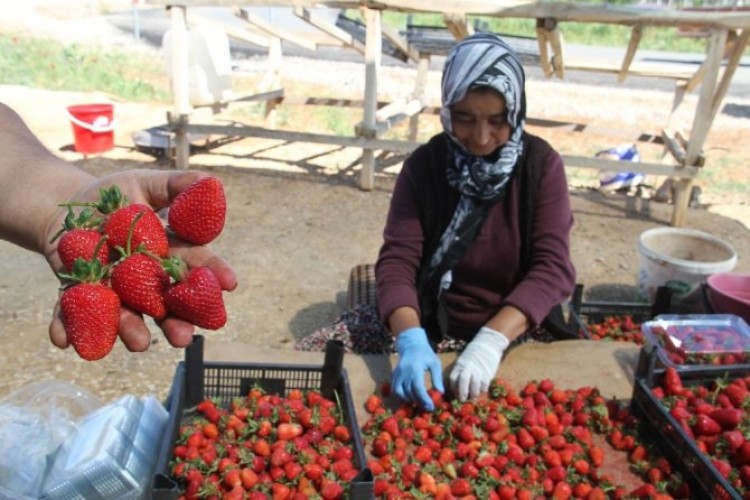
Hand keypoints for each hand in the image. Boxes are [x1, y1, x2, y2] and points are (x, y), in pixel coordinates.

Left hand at [42, 170, 237, 351]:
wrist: (66, 207)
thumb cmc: (112, 196)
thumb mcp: (144, 183)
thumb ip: (176, 185)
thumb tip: (209, 181)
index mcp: (166, 255)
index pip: (194, 266)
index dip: (212, 274)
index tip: (229, 283)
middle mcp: (144, 281)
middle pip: (165, 304)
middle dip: (175, 323)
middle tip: (184, 337)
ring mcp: (112, 291)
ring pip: (124, 315)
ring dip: (131, 331)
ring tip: (138, 343)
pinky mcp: (76, 295)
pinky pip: (70, 314)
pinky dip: (64, 327)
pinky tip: (60, 339)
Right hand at [392, 327, 444, 410]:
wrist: (411, 344)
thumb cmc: (425, 353)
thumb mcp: (435, 363)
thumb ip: (437, 378)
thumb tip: (440, 393)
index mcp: (415, 369)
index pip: (418, 388)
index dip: (424, 399)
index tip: (431, 406)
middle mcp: (404, 372)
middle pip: (409, 392)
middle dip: (419, 402)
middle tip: (428, 407)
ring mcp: (397, 374)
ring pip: (400, 392)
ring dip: (409, 400)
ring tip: (419, 402)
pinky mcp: (394, 375)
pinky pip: (394, 389)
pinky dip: (400, 396)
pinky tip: (409, 397)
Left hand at [449, 326, 509, 400]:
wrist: (488, 344)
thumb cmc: (474, 354)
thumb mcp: (463, 360)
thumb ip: (460, 371)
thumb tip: (457, 387)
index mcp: (460, 364)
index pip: (453, 378)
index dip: (454, 388)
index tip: (456, 394)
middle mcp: (468, 367)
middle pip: (463, 381)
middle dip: (462, 393)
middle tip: (463, 399)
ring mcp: (478, 370)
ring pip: (474, 386)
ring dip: (473, 394)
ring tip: (473, 396)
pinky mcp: (488, 373)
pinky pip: (484, 386)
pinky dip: (482, 389)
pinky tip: (482, 388)